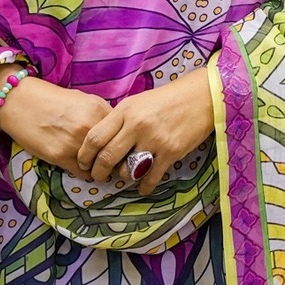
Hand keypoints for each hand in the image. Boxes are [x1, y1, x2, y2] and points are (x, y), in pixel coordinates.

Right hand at [0, 76, 112, 178]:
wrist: (20, 101)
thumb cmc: (53, 99)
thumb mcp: (85, 100)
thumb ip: (102, 116)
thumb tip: (118, 133)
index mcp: (99, 110)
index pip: (123, 134)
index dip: (124, 143)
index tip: (123, 150)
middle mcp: (90, 126)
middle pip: (114, 152)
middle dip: (116, 159)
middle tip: (114, 162)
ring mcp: (75, 143)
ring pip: (100, 166)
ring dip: (100, 168)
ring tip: (98, 166)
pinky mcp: (60, 156)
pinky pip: (83, 173)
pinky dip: (86, 173)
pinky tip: (83, 168)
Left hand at [77, 75, 217, 194]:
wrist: (201, 97)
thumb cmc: (167, 99)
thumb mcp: (137, 102)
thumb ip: (119, 120)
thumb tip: (102, 141)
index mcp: (125, 111)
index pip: (94, 137)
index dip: (84, 155)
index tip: (83, 163)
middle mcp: (136, 126)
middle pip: (106, 157)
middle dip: (98, 173)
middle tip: (98, 177)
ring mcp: (154, 140)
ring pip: (127, 171)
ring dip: (123, 178)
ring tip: (125, 176)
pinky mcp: (170, 152)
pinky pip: (151, 177)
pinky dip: (144, 186)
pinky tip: (143, 188)